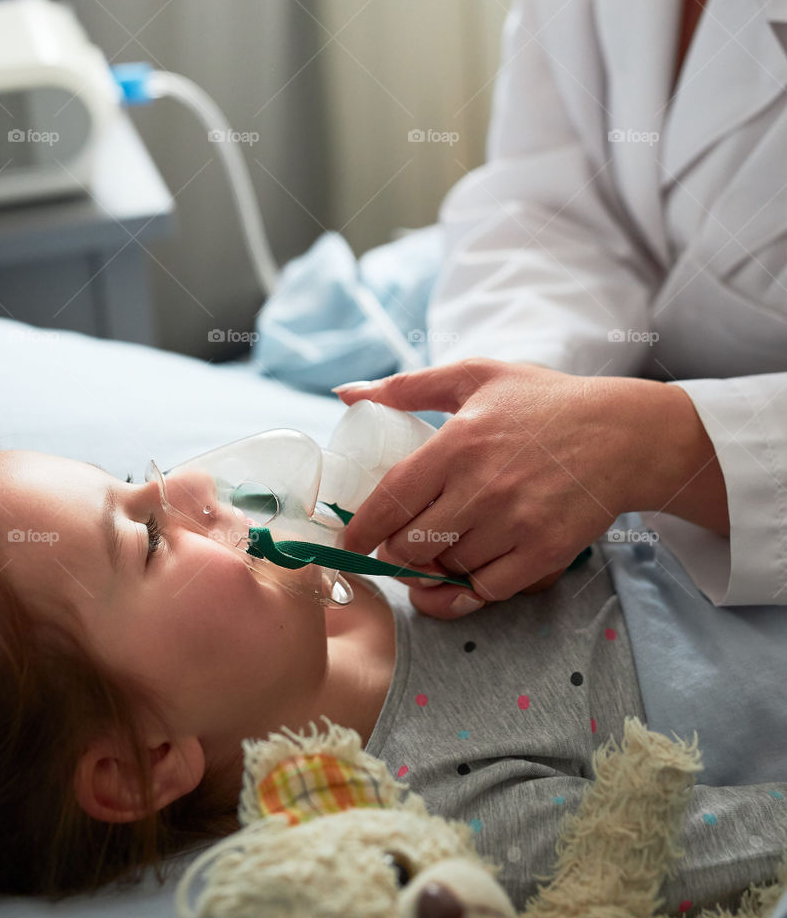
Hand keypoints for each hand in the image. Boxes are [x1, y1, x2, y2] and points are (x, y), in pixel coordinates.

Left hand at [337, 358, 713, 618]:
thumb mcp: (476, 376)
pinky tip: (458, 580)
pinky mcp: (544, 553)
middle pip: (412, 546)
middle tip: (394, 548)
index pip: (391, 500)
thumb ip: (408, 386)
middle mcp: (483, 488)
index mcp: (459, 443)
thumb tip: (346, 393)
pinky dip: (465, 591)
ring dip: (430, 571)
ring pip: (448, 570)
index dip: (362, 529)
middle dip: (394, 553)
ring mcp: (516, 525)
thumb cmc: (544, 401)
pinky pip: (487, 590)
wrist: (623, 434)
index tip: (349, 542)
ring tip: (430, 556)